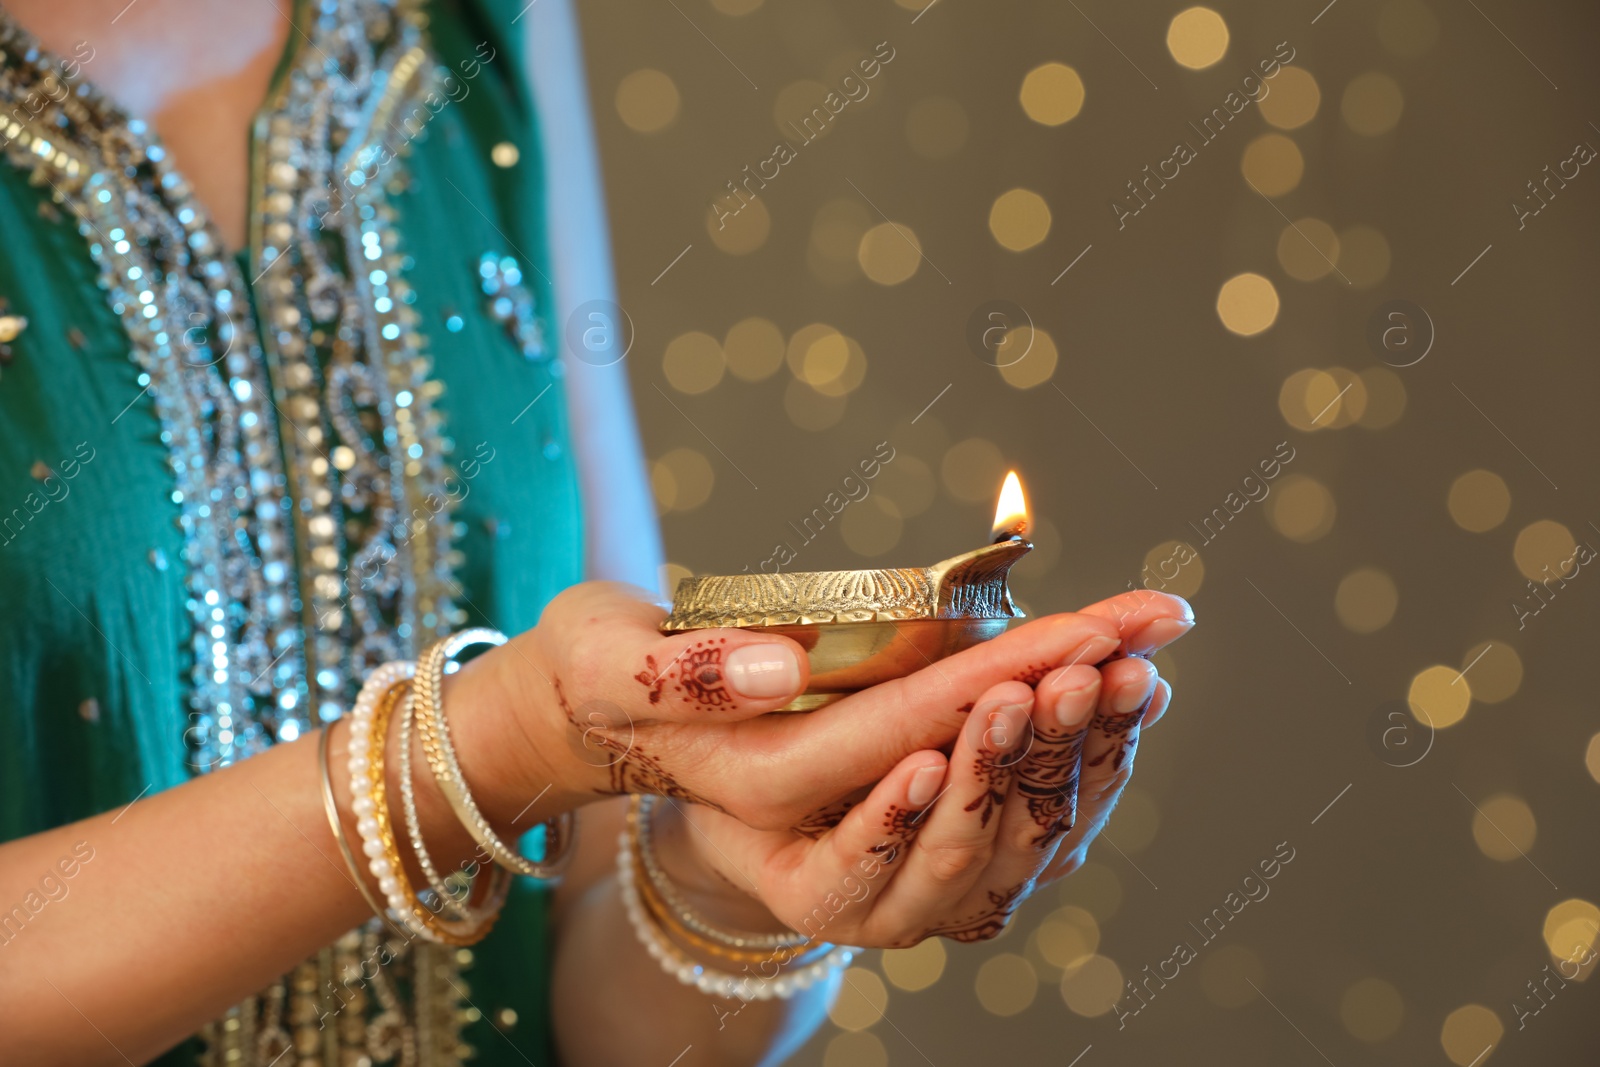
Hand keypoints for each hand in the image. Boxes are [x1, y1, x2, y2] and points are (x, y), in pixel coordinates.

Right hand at [439, 581, 1138, 834]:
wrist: (592, 725)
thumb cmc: (589, 677)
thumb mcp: (599, 659)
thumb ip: (674, 669)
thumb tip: (783, 668)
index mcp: (764, 780)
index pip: (901, 730)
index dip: (997, 679)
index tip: (1085, 627)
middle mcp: (824, 823)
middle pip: (972, 772)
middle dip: (1069, 694)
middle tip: (1154, 621)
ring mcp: (856, 825)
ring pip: (991, 804)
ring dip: (1076, 728)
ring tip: (1149, 649)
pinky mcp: (874, 802)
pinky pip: (980, 796)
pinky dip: (1048, 745)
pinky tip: (1098, 680)